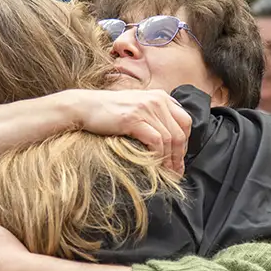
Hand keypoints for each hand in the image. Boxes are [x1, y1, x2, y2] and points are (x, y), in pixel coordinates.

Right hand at [68, 89, 191, 174]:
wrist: (84, 107)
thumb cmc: (109, 111)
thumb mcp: (137, 105)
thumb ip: (154, 114)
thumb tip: (169, 138)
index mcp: (161, 96)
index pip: (185, 121)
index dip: (186, 143)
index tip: (179, 159)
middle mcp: (157, 100)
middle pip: (180, 132)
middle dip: (180, 155)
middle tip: (176, 172)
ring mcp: (146, 108)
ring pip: (170, 139)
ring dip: (170, 160)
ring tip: (167, 174)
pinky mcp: (135, 119)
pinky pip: (156, 141)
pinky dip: (158, 156)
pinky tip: (154, 165)